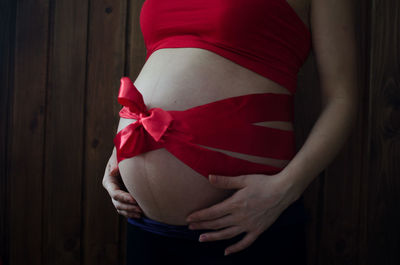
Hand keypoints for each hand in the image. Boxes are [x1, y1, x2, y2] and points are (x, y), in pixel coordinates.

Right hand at [102, 147, 142, 218]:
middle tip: (140, 209)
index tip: (135, 200)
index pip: (115, 193)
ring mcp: (117, 194)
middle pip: (117, 203)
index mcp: (109, 181)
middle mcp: (112, 189)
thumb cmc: (124, 154)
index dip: (124, 198)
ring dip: (130, 212)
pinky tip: (140, 214)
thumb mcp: (119, 155)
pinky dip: (131, 212)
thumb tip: (114, 171)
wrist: (128, 154)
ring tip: (141, 213)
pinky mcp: (124, 196)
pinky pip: (125, 208)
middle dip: (128, 207)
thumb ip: (117, 162)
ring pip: (120, 208)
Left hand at [185, 173, 299, 255]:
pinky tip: (226, 252)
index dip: (200, 216)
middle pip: (217, 224)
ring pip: (227, 235)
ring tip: (201, 239)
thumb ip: (225, 181)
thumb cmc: (263, 183)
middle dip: (202, 226)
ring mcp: (249, 225)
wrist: (283, 191)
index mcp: (235, 204)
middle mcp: (240, 217)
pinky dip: (235, 248)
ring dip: (213, 237)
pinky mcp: (258, 230)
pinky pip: (245, 243)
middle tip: (190, 227)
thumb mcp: (243, 179)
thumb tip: (209, 177)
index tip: (189, 218)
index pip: (212, 213)